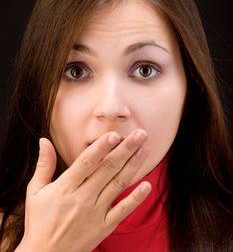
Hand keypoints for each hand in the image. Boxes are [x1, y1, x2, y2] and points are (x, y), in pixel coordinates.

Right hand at [16, 129, 150, 251]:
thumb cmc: (39, 221)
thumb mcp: (35, 191)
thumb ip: (44, 164)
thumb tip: (44, 140)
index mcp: (66, 187)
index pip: (86, 163)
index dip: (101, 148)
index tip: (114, 134)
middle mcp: (83, 198)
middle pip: (108, 169)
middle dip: (126, 149)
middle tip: (140, 134)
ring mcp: (95, 213)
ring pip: (118, 185)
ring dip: (133, 166)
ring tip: (145, 149)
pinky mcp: (104, 227)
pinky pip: (122, 211)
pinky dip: (135, 199)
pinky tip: (147, 185)